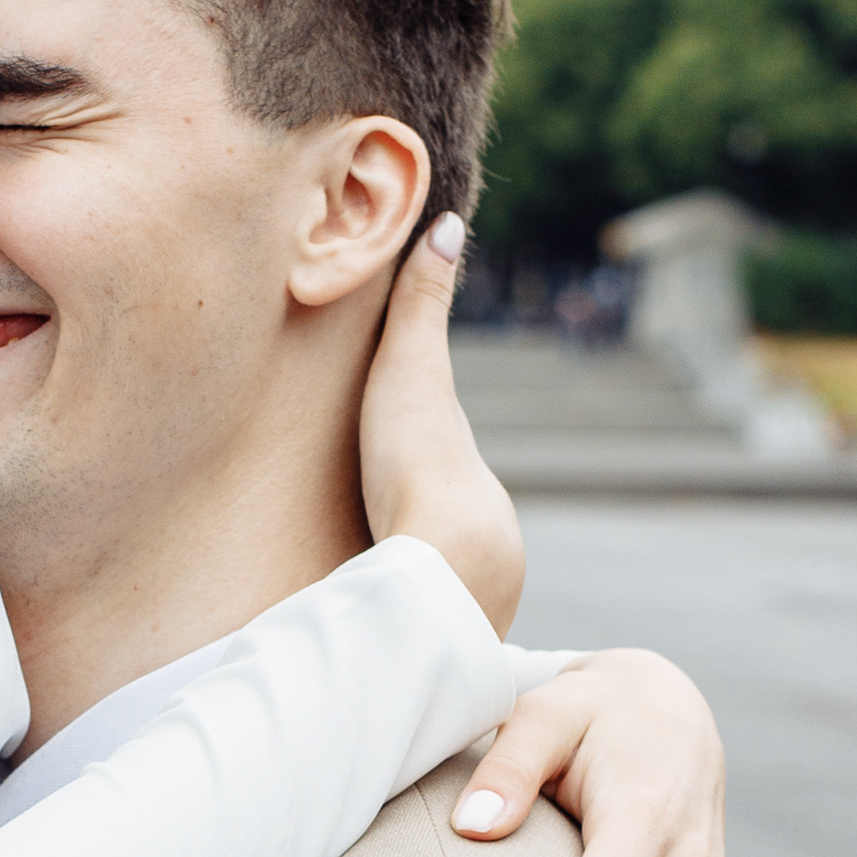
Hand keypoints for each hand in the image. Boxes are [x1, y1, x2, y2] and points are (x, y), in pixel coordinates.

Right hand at [358, 215, 525, 633]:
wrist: (443, 572)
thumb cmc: (419, 466)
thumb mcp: (411, 374)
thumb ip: (419, 307)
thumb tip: (447, 224)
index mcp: (466, 468)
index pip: (441, 448)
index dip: (416, 440)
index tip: (395, 441)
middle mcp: (480, 525)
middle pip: (441, 515)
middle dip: (414, 515)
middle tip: (379, 512)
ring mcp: (469, 583)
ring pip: (436, 569)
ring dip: (412, 572)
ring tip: (377, 577)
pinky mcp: (442, 633)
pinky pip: (421, 615)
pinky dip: (404, 615)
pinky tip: (383, 628)